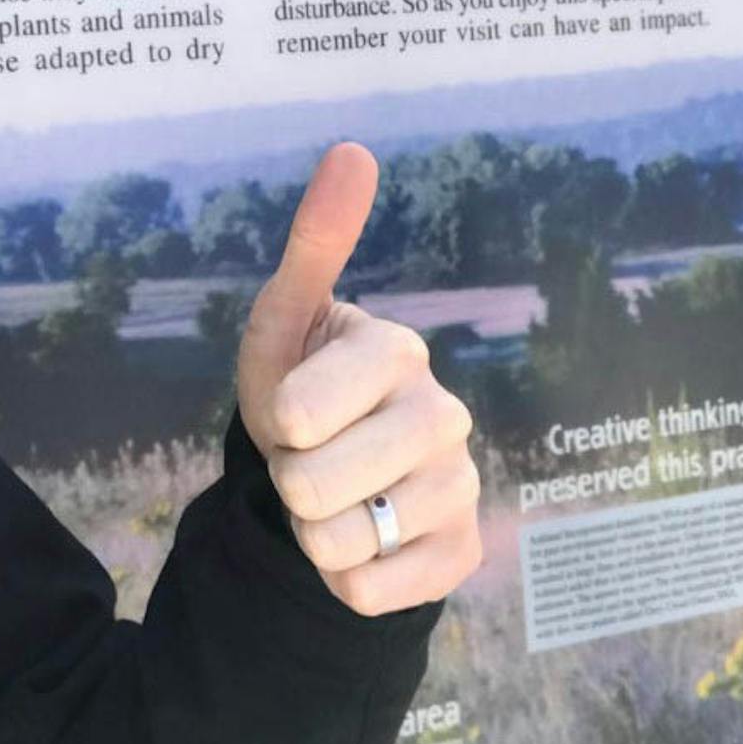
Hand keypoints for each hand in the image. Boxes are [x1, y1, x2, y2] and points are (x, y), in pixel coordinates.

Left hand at [235, 143, 482, 615]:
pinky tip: (364, 541)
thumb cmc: (303, 385)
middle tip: (309, 458)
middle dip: (287, 482)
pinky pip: (367, 593)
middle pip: (312, 487)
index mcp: (396, 352)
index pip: (304, 412)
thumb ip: (316, 242)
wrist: (333, 473)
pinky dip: (344, 580)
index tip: (294, 410)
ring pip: (336, 545)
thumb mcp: (283, 324)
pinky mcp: (462, 553)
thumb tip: (354, 149)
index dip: (280, 422)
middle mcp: (443, 416)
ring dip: (310, 533)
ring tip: (334, 496)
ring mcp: (459, 488)